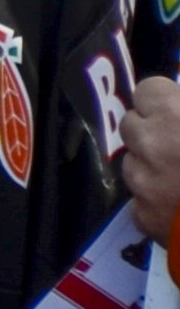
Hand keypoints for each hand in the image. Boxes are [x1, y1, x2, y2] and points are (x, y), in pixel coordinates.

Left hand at [127, 75, 179, 240]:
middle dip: (154, 132)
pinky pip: (141, 200)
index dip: (165, 101)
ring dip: (152, 166)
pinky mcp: (143, 218)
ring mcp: (143, 183)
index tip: (177, 113)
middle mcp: (150, 145)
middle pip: (133, 125)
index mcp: (174, 116)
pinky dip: (157, 202)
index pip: (147, 90)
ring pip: (133, 163)